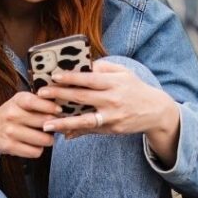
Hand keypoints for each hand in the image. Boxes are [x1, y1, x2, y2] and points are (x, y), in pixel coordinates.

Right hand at [0, 92, 59, 160]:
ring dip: (48, 140)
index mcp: (18, 100)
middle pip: (46, 122)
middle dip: (55, 126)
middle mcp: (12, 114)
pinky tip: (33, 145)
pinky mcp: (9, 146)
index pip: (37, 102)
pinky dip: (38, 150)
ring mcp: (10, 131)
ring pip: (44, 139)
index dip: (52, 107)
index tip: (59, 111)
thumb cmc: (11, 115)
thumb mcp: (21, 102)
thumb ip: (41, 102)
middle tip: (54, 127)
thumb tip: (66, 109)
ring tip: (43, 137)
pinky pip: (35, 152)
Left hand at [39, 60, 180, 159]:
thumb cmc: (134, 88)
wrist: (156, 111)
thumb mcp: (123, 73)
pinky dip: (76, 131)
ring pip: (85, 120)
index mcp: (115, 82)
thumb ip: (103, 67)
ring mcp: (112, 116)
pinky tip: (61, 133)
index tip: (54, 76)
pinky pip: (91, 130)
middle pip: (82, 97)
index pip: (90, 79)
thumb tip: (82, 64)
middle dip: (60, 95)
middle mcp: (113, 99)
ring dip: (64, 123)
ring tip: (46, 124)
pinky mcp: (112, 129)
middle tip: (41, 94)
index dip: (71, 77)